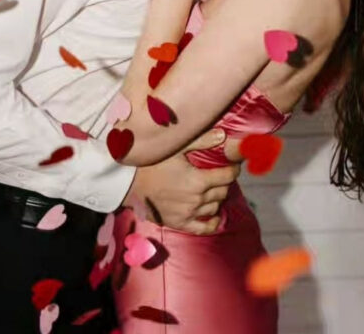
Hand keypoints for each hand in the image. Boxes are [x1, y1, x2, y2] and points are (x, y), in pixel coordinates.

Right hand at [123, 128, 240, 234]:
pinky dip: (212, 222)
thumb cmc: (153, 161)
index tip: (234, 165)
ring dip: (217, 197)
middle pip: (222, 192)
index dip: (233, 169)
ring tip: (212, 189)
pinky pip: (203, 227)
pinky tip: (215, 216)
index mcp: (198, 180)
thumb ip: (201, 141)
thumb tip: (223, 136)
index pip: (227, 176)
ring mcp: (188, 214)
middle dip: (224, 182)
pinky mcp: (179, 223)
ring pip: (214, 207)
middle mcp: (196, 200)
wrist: (129, 183)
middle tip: (220, 174)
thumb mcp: (177, 147)